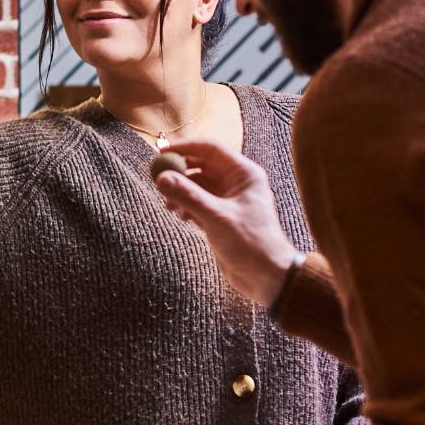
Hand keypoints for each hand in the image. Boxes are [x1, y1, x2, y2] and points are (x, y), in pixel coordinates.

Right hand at [152, 140, 300, 305]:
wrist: (266, 277)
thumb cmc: (251, 244)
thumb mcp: (216, 218)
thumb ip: (188, 196)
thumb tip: (162, 178)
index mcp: (244, 174)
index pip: (211, 149)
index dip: (186, 148)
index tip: (162, 153)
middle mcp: (236, 182)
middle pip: (201, 166)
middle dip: (180, 172)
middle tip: (158, 179)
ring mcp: (228, 199)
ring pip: (197, 185)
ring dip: (181, 192)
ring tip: (169, 205)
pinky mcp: (220, 216)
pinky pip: (198, 202)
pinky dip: (186, 206)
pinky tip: (180, 216)